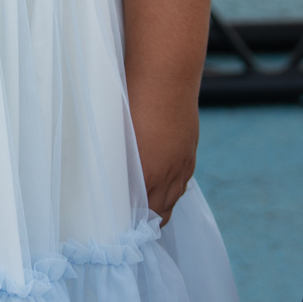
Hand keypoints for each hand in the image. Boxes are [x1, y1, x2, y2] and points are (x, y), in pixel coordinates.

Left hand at [128, 81, 197, 224]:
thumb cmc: (132, 100)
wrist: (167, 75)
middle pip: (160, 213)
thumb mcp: (117, 134)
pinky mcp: (190, 152)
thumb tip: (112, 180)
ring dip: (161, 208)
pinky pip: (183, 183)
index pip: (141, 213)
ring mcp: (183, 163)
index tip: (119, 226)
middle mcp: (169, 174)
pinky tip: (163, 188)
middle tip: (131, 224)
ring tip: (147, 211)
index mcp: (147, 173)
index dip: (131, 222)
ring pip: (174, 199)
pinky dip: (172, 191)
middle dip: (146, 222)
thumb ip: (118, 162)